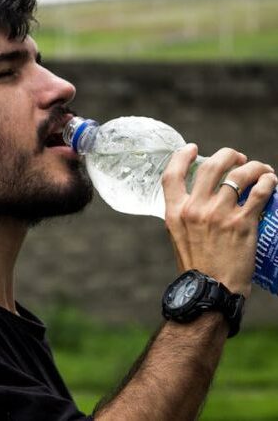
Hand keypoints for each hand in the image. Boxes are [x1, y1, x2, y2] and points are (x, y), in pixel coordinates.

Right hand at [162, 144, 276, 296]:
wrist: (210, 292)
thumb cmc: (196, 267)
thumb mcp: (178, 237)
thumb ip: (184, 215)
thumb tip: (197, 201)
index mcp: (175, 212)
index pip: (171, 175)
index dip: (181, 156)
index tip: (192, 148)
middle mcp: (195, 209)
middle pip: (211, 166)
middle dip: (228, 155)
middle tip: (238, 159)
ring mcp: (219, 214)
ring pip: (239, 175)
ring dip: (254, 167)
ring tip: (261, 170)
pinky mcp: (243, 223)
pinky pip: (259, 192)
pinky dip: (268, 182)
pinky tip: (271, 181)